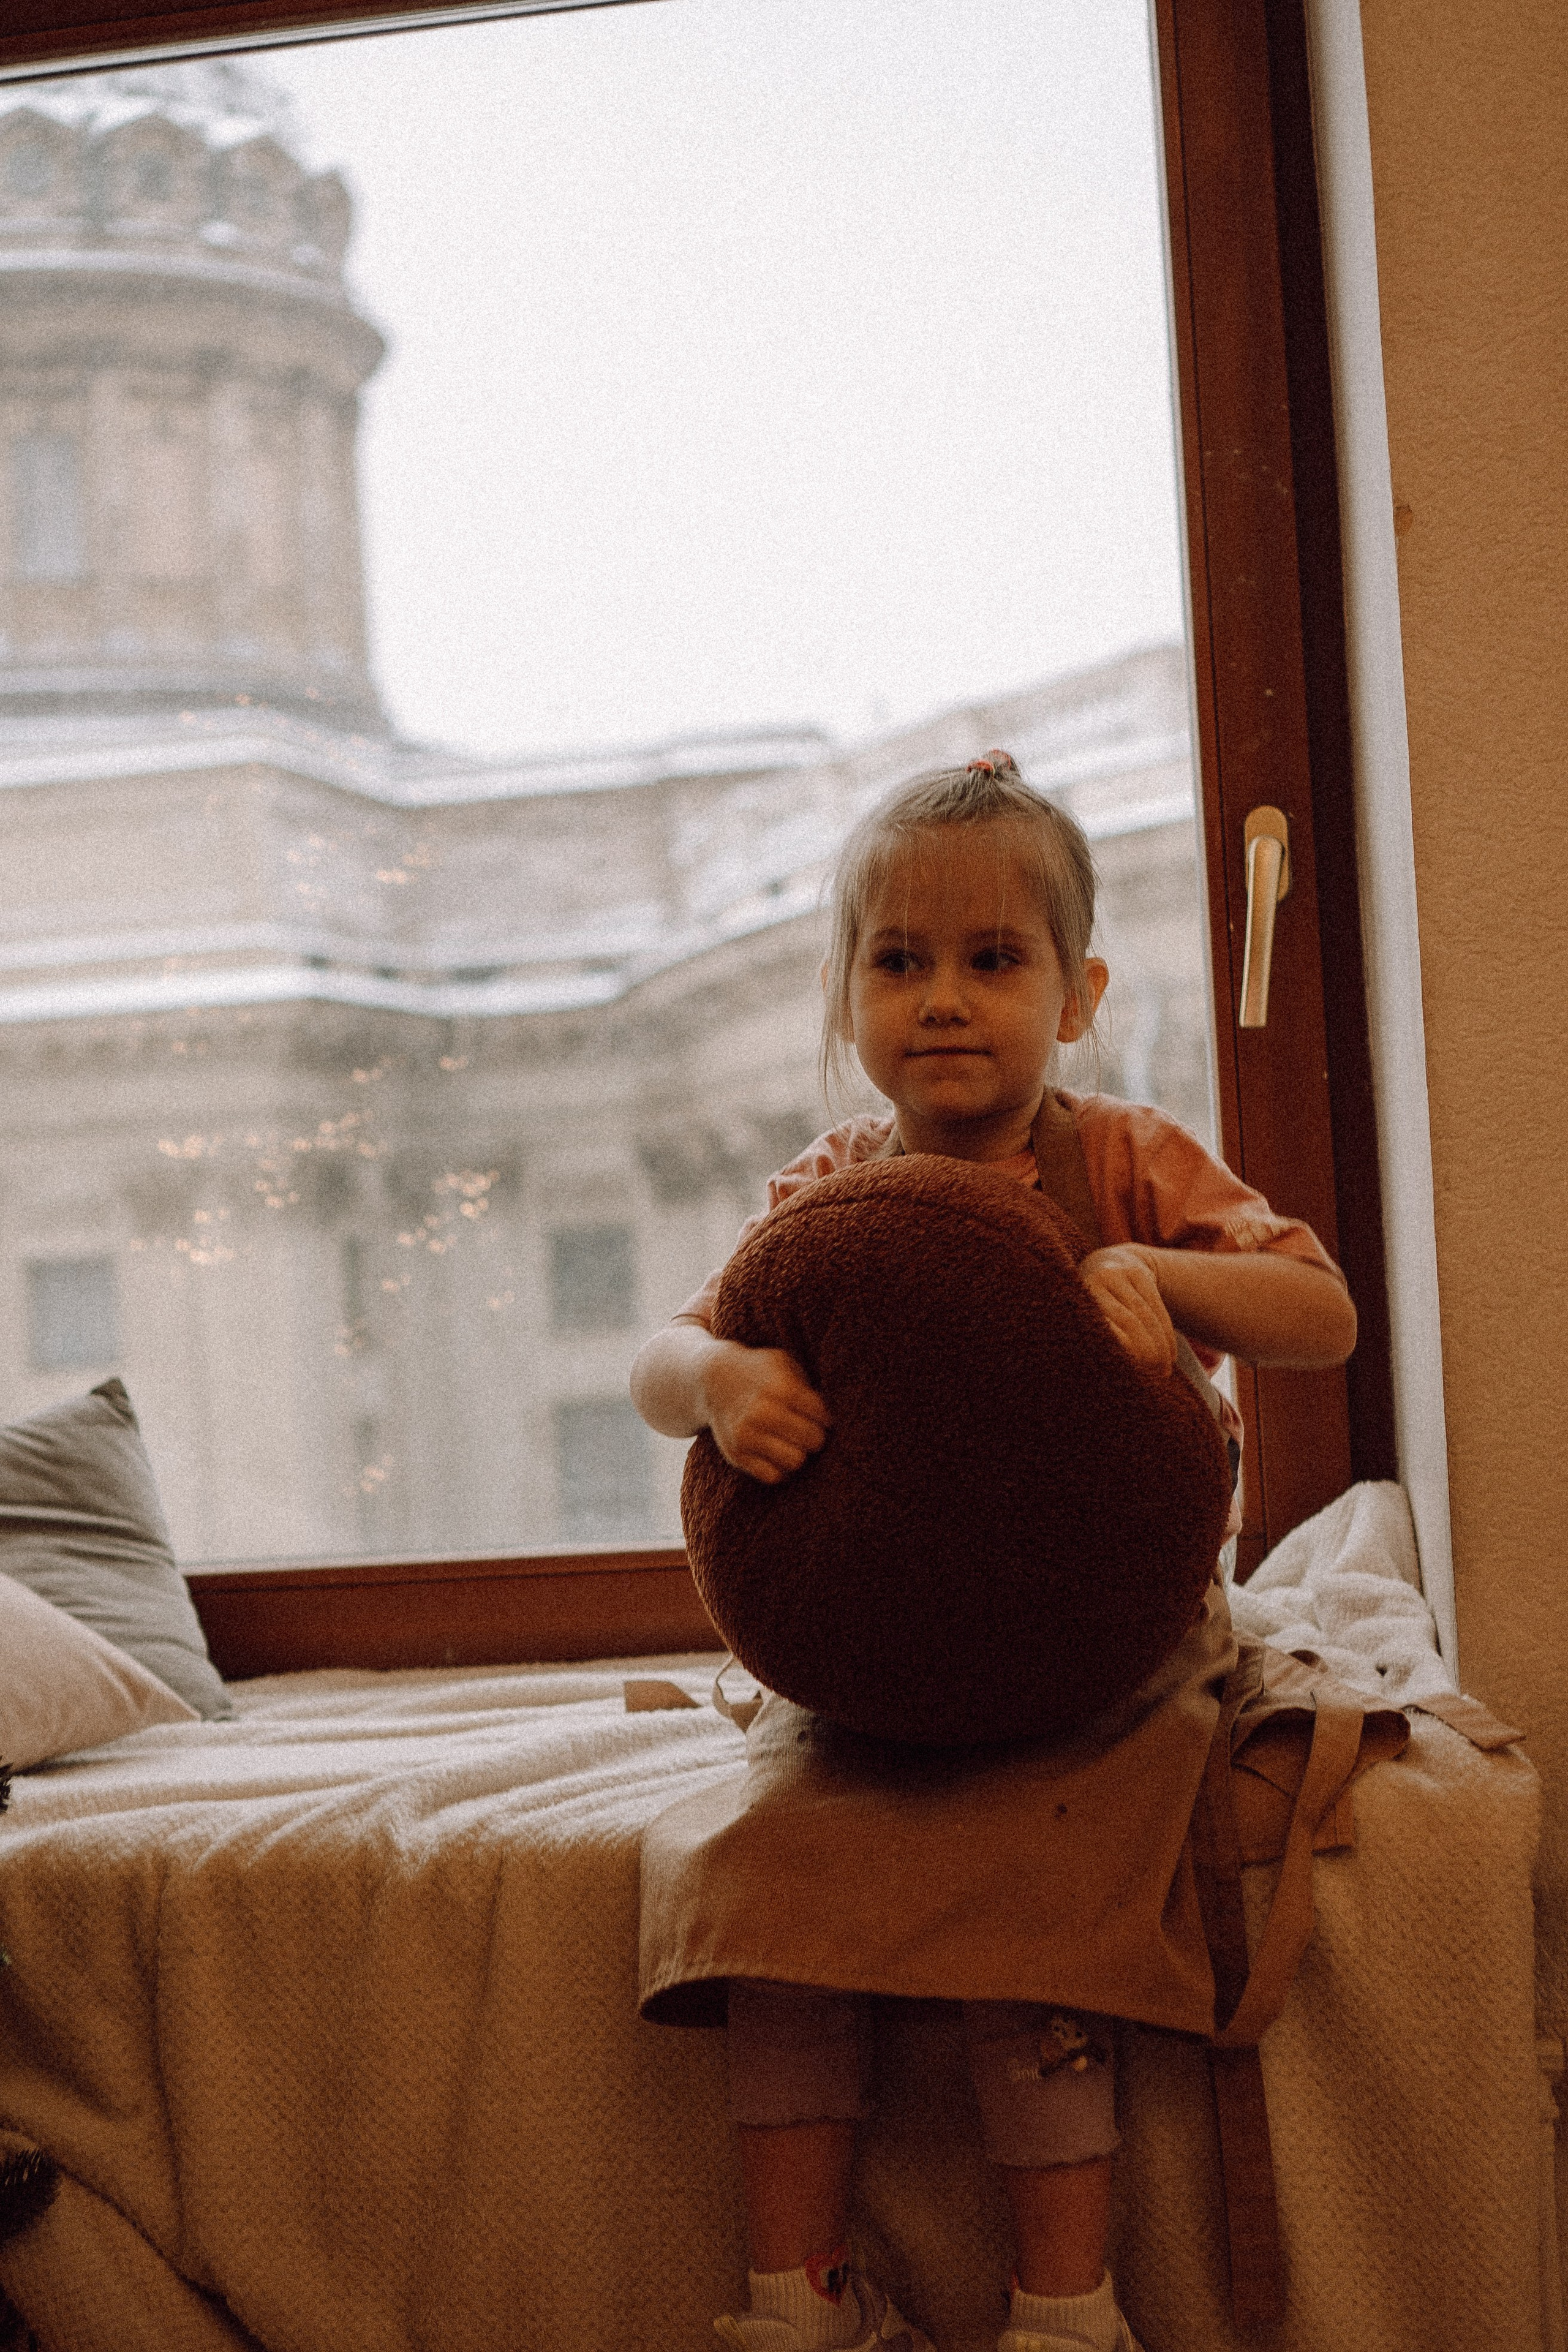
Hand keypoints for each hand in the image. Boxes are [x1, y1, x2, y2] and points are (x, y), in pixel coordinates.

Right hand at [699, 1342, 831, 1483]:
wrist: (711, 1380)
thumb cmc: (759, 1371)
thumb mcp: (783, 1364)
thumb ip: (807, 1384)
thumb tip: (833, 1414)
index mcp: (782, 1389)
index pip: (823, 1417)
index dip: (825, 1418)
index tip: (818, 1416)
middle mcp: (764, 1413)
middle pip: (814, 1441)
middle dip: (815, 1437)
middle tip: (808, 1431)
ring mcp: (748, 1436)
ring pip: (796, 1462)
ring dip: (799, 1454)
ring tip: (793, 1443)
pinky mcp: (737, 1455)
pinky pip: (773, 1476)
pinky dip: (780, 1469)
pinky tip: (778, 1454)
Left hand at [1078, 1244, 1177, 1373]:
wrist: (1109, 1262)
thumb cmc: (1096, 1307)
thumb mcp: (1087, 1318)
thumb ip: (1095, 1340)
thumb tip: (1104, 1386)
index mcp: (1078, 1300)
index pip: (1103, 1330)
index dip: (1121, 1353)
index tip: (1131, 1377)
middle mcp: (1095, 1283)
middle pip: (1127, 1322)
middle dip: (1146, 1352)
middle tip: (1155, 1377)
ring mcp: (1117, 1274)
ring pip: (1145, 1315)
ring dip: (1159, 1345)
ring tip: (1164, 1369)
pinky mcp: (1138, 1272)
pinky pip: (1156, 1306)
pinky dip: (1166, 1332)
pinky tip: (1170, 1354)